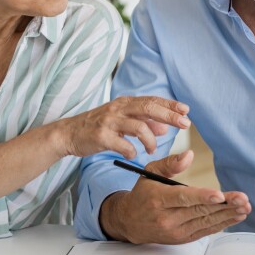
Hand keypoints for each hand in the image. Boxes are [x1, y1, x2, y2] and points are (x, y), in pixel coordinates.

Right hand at [61, 96, 190, 158]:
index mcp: (124, 103)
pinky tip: (132, 155)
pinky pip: (123, 145)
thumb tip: (165, 127)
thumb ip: (143, 122)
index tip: (186, 110)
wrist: (69, 133)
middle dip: (169, 115)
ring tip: (152, 150)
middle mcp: (118, 109)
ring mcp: (109, 122)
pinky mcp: (101, 136)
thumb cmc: (97, 126)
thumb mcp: (121, 120)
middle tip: (185, 124)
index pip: (151, 100)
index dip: (170, 104)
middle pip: (148, 108)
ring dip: (151, 141)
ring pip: (138, 127)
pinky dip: (132, 151)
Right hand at [99, 151, 250, 243]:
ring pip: (205, 222)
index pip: (182, 198)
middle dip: (224, 205)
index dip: (202, 197)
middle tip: (242, 199)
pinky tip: (235, 216)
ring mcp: (175, 231)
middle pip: (199, 211)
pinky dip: (222, 223)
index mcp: (157, 199)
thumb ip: (170, 163)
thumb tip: (189, 155)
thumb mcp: (149, 172)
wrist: (130, 221)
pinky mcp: (182, 238)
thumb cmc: (142, 194)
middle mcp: (166, 217)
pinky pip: (205, 231)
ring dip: (228, 215)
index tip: (219, 195)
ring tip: (244, 207)